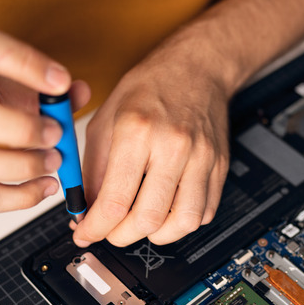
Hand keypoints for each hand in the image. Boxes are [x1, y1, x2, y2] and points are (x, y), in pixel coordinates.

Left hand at [72, 46, 229, 246]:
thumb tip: (84, 210)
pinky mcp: (219, 166)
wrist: (197, 68)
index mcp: (137, 131)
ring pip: (182, 223)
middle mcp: (173, 145)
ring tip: (141, 225)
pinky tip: (168, 210)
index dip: (95, 228)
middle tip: (111, 232)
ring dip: (156, 236)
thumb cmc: (150, 89)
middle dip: (121, 236)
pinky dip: (182, 222)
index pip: (115, 200)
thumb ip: (92, 170)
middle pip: (148, 219)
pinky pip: (204, 212)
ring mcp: (201, 158)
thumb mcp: (105, 121)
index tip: (86, 233)